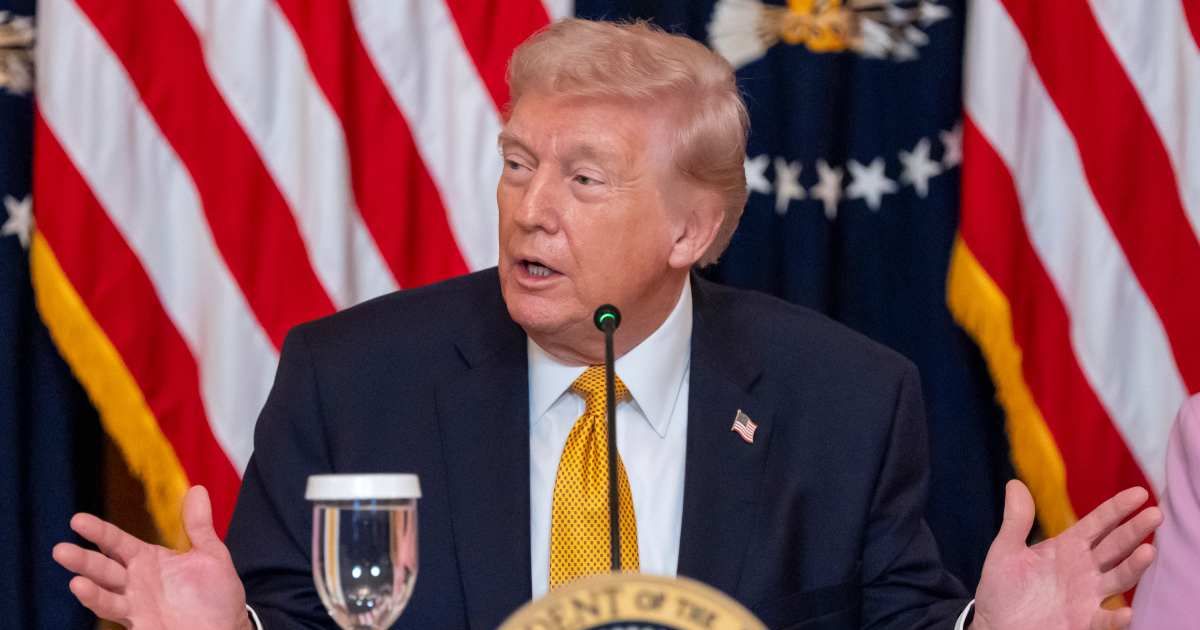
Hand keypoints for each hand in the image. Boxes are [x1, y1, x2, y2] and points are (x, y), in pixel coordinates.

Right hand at [52, 486, 251, 629]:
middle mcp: (136, 581)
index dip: (99, 532)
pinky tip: (82, 589)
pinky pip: (115, 610)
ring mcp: (135, 604)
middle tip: (60, 549)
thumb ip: (198, 526)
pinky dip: (98, 600)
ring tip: (72, 577)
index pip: (118, 542)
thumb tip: (196, 489)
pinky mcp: (140, 623)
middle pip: (104, 567)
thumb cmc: (217, 596)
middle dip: (83, 559)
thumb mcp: (210, 556)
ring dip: (86, 583)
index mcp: (149, 560)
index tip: (77, 520)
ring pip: (104, 591)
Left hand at [971, 480, 1160, 629]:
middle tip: (1155, 514)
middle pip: (1115, 546)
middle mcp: (1084, 569)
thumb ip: (1016, 521)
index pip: (1098, 524)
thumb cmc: (1003, 589)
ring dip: (1134, 567)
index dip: (1117, 509)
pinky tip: (1128, 612)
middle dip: (1135, 530)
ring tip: (1149, 551)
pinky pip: (1104, 620)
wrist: (995, 626)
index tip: (1139, 493)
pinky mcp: (1083, 622)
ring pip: (1119, 578)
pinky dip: (1117, 618)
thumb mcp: (1006, 551)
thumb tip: (1014, 483)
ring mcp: (1087, 596)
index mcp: (1067, 548)